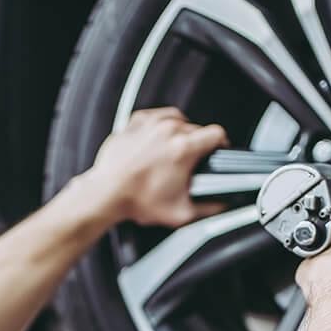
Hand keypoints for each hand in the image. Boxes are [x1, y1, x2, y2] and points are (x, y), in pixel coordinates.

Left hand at [89, 107, 229, 226]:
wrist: (107, 194)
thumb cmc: (137, 200)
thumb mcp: (181, 213)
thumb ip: (210, 209)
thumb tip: (224, 205)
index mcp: (183, 148)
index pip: (217, 133)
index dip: (221, 143)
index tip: (218, 150)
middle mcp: (168, 130)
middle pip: (197, 129)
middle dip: (197, 145)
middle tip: (189, 164)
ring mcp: (151, 123)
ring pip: (178, 120)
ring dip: (180, 134)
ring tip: (173, 153)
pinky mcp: (136, 121)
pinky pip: (157, 117)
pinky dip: (160, 128)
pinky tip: (157, 144)